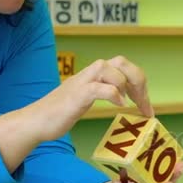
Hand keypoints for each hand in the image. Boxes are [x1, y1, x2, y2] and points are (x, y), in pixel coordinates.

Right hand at [32, 56, 153, 141]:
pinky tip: (119, 105)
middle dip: (138, 80)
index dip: (140, 83)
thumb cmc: (61, 113)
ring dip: (127, 86)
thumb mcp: (87, 98)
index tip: (146, 105)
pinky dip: (114, 95)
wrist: (35, 121)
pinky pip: (101, 88)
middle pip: (122, 61)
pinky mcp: (77, 94)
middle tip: (143, 103)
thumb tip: (126, 99)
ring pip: (112, 69)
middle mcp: (90, 73)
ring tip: (129, 104)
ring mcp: (83, 82)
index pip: (124, 66)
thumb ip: (103, 92)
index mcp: (94, 74)